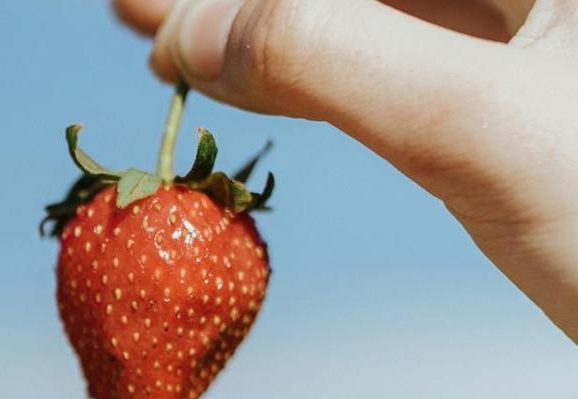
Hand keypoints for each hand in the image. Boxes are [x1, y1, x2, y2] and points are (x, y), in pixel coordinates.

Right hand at [114, 0, 577, 341]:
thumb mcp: (485, 132)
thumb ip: (330, 59)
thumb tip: (191, 37)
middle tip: (133, 11)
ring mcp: (520, 28)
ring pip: (358, 9)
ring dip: (255, 28)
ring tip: (155, 38)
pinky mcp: (503, 87)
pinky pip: (378, 61)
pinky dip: (301, 74)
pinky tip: (235, 81)